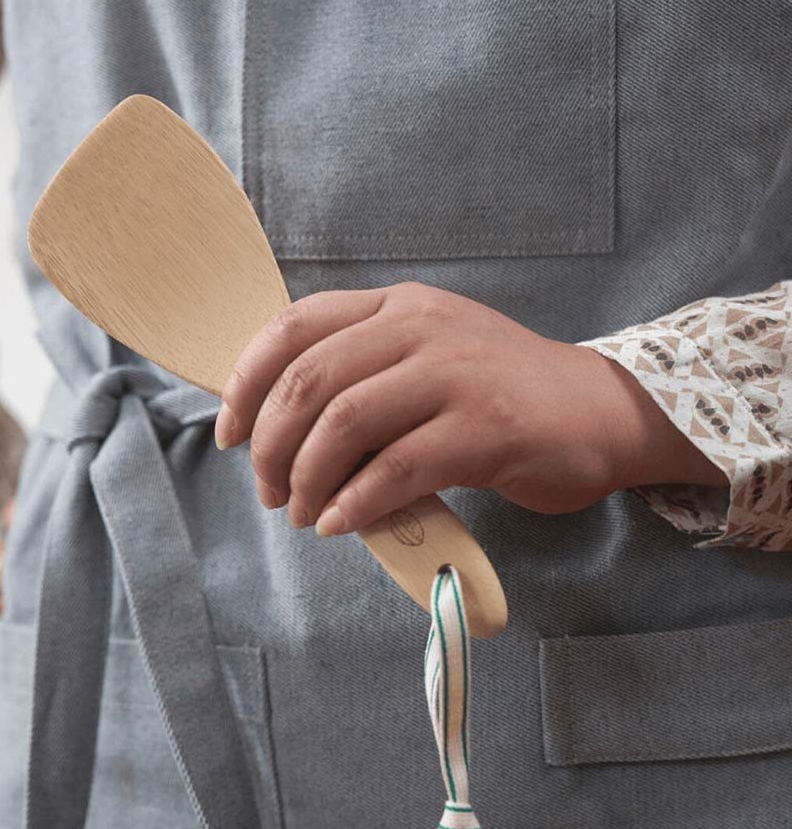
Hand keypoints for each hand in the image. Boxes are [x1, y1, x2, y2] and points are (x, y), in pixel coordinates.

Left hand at [215, 282, 724, 535]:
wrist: (599, 409)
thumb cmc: (498, 393)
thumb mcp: (427, 357)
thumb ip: (363, 375)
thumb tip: (279, 434)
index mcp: (398, 304)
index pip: (294, 325)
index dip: (247, 382)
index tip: (230, 434)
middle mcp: (421, 326)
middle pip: (309, 379)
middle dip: (271, 445)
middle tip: (271, 492)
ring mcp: (456, 373)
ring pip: (345, 423)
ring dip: (309, 479)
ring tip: (305, 514)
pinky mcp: (487, 426)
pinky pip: (397, 468)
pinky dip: (356, 503)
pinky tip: (343, 524)